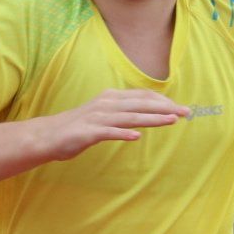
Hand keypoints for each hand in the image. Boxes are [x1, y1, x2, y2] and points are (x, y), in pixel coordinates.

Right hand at [38, 89, 189, 160]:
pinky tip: (136, 137)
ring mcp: (97, 118)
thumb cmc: (78, 127)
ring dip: (152, 118)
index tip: (179, 108)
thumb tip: (145, 116)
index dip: (162, 101)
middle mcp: (106, 104)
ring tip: (171, 121)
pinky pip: (108, 132)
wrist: (48, 136)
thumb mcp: (103, 115)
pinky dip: (122, 134)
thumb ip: (123, 114)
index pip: (142, 96)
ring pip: (130, 117)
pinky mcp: (88, 132)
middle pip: (141, 104)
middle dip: (165, 108)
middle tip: (185, 112)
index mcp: (111, 98)